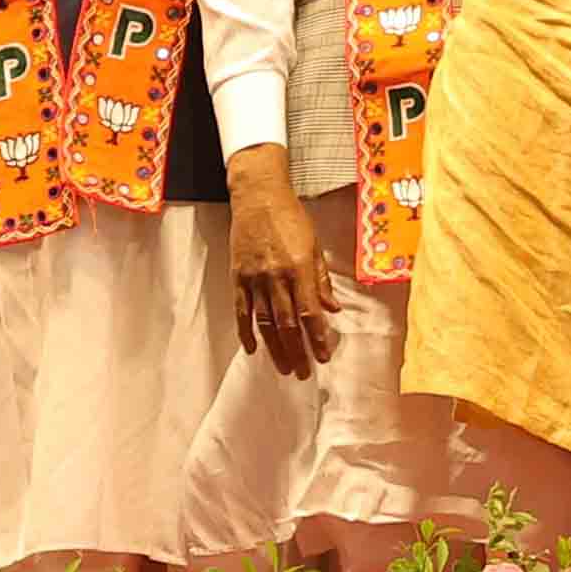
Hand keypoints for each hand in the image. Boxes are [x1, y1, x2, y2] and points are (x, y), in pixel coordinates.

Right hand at [227, 151, 341, 377]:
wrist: (258, 197)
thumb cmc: (292, 218)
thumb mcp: (315, 245)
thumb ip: (322, 280)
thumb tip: (333, 309)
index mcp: (299, 268)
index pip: (310, 312)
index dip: (317, 337)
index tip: (323, 357)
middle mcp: (276, 277)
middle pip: (287, 323)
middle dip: (297, 351)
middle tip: (304, 373)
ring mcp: (254, 279)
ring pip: (264, 323)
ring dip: (275, 348)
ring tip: (285, 368)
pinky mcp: (237, 278)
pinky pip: (242, 312)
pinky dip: (246, 333)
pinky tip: (253, 350)